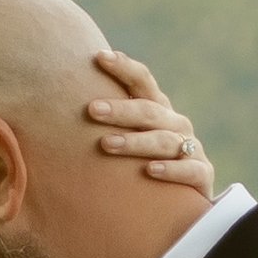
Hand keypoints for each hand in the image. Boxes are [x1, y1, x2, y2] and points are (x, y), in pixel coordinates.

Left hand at [86, 45, 213, 194]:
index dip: (124, 67)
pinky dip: (171, 170)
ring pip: (164, 141)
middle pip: (149, 111)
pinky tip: (149, 170)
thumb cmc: (141, 164)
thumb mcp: (129, 137)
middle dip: (120, 110)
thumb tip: (56, 100)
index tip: (99, 57)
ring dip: (135, 141)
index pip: (142, 81)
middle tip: (92, 110)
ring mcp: (191, 149)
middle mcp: (176, 124)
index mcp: (158, 110)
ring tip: (106, 144)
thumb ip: (106, 120)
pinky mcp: (202, 176)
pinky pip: (189, 171)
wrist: (182, 200)